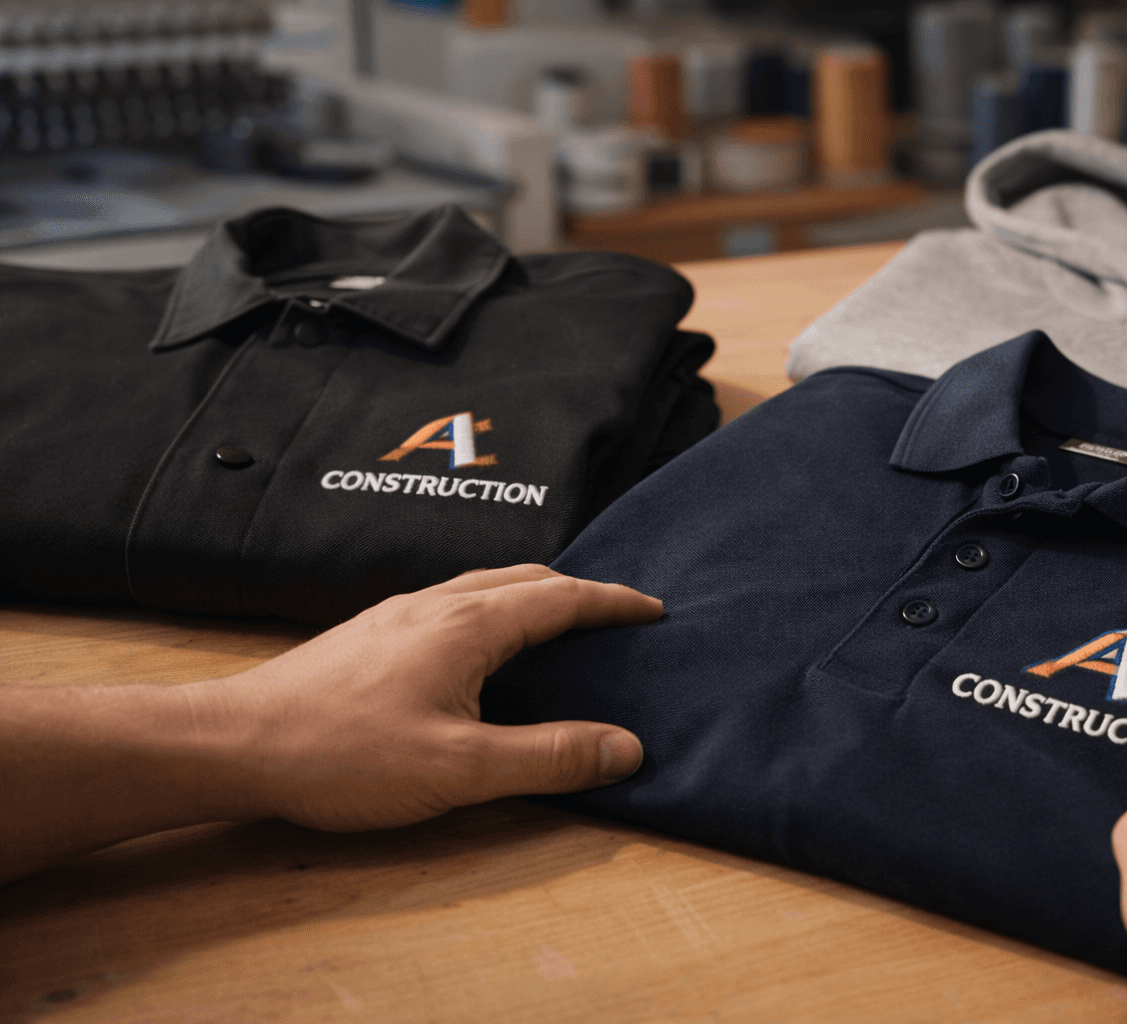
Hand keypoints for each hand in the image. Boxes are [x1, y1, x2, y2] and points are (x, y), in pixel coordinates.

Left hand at [0, 566, 660, 881]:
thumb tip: (627, 746)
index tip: (654, 608)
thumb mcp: (461, 771)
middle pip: (527, 578)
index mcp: (470, 625)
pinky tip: (482, 647)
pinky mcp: (371, 631)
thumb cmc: (344, 757)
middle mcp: (437, 603)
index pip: (563, 598)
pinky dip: (495, 609)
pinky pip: (455, 601)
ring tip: (561, 625)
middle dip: (580, 590)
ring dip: (535, 596)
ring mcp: (398, 612)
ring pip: (486, 585)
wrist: (234, 744)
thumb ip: (549, 757)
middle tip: (616, 617)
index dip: (614, 601)